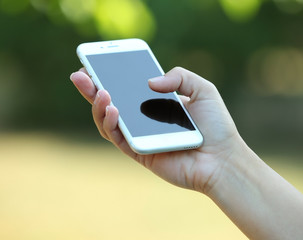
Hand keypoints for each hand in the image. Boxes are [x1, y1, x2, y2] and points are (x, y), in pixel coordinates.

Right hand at [70, 67, 240, 192]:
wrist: (222, 159)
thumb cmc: (216, 125)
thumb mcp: (203, 89)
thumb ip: (179, 76)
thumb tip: (148, 82)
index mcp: (157, 102)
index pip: (129, 87)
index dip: (111, 76)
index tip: (96, 64)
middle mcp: (145, 118)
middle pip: (112, 102)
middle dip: (93, 88)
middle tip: (80, 75)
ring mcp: (140, 135)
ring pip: (109, 121)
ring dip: (99, 105)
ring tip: (100, 91)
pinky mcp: (138, 152)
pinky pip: (117, 137)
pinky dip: (110, 123)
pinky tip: (112, 108)